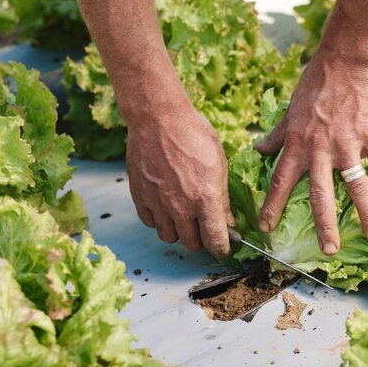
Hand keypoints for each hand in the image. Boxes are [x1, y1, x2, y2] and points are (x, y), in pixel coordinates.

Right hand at [125, 96, 234, 257]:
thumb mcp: (219, 164)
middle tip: (205, 229)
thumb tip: (227, 221)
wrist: (158, 118)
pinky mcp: (140, 197)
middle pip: (191, 243)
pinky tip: (166, 207)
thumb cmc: (193, 135)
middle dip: (202, 240)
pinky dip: (159, 221)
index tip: (224, 248)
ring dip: (179, 233)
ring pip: (169, 237)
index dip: (222, 248)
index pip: (215, 240)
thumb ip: (222, 198)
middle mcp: (180, 207)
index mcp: (205, 199)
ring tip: (185, 218)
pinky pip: (150, 223)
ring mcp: (157, 204)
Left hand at [254, 51, 367, 254]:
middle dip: (325, 227)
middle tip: (329, 251)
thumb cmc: (316, 83)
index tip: (266, 228)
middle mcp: (321, 150)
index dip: (272, 206)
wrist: (346, 60)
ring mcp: (348, 145)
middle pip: (322, 196)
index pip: (280, 181)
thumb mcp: (290, 110)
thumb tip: (259, 149)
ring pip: (358, 188)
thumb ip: (277, 134)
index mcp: (298, 144)